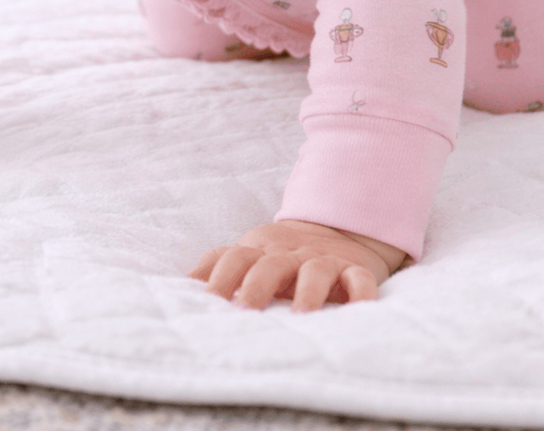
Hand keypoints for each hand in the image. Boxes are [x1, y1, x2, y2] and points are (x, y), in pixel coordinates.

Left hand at [187, 219, 406, 312]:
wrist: (337, 228)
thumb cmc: (281, 254)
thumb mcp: (249, 253)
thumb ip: (218, 265)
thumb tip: (182, 284)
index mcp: (260, 250)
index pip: (235, 257)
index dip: (220, 276)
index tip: (208, 300)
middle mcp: (290, 254)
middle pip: (271, 264)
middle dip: (257, 285)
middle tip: (246, 312)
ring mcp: (322, 260)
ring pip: (315, 270)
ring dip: (308, 290)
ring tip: (302, 316)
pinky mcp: (354, 269)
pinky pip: (360, 280)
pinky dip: (362, 293)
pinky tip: (360, 310)